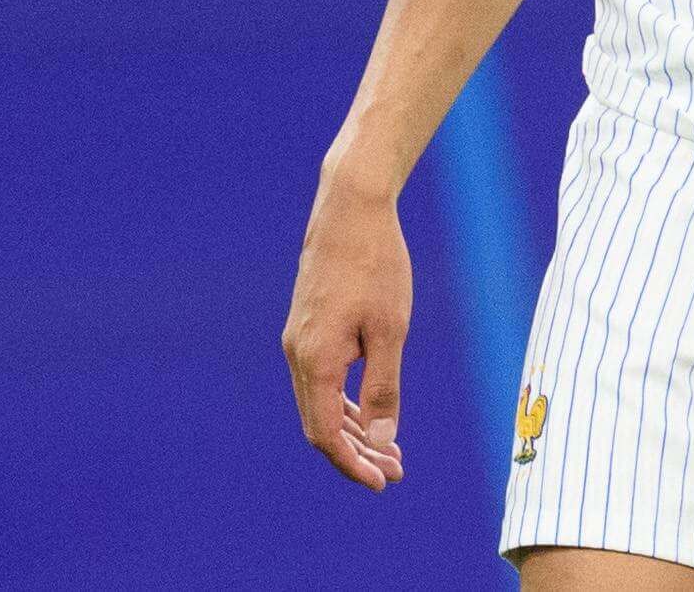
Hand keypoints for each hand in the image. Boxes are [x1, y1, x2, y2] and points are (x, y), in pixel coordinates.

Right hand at [281, 165, 412, 490]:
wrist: (350, 211)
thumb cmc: (377, 266)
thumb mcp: (391, 329)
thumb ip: (383, 387)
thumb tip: (382, 441)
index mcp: (315, 361)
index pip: (325, 435)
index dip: (353, 464)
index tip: (383, 482)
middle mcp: (297, 356)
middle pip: (321, 425)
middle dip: (357, 454)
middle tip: (395, 472)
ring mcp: (298, 342)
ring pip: (320, 404)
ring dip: (352, 431)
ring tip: (389, 452)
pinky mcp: (307, 328)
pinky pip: (321, 381)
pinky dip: (345, 403)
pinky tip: (369, 413)